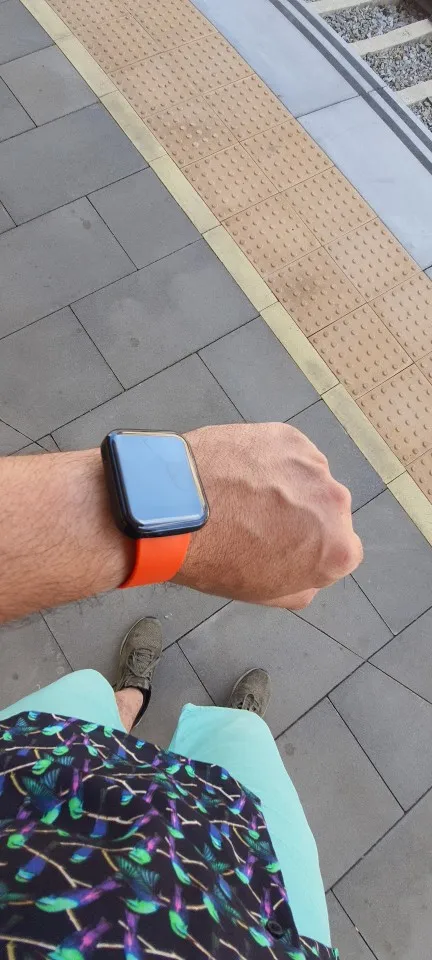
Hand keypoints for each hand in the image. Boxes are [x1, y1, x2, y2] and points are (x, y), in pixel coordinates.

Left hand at [174, 423, 361, 608]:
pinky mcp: (287, 436)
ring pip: (307, 479)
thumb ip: (302, 586)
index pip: (342, 552)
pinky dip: (269, 462)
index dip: (312, 553)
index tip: (284, 550)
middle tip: (260, 523)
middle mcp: (336, 502)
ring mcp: (312, 464)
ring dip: (286, 486)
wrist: (177, 508)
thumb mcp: (265, 594)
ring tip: (244, 496)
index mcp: (339, 549)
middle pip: (327, 512)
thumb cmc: (219, 558)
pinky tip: (240, 472)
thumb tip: (306, 573)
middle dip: (302, 517)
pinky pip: (287, 453)